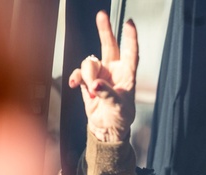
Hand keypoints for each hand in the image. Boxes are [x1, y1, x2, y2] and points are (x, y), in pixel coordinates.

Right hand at [69, 11, 138, 141]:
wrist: (107, 128)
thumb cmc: (120, 117)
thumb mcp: (119, 108)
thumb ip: (107, 94)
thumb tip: (96, 84)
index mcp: (127, 75)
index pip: (131, 53)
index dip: (130, 38)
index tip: (129, 23)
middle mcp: (114, 71)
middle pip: (109, 46)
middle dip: (105, 30)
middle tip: (101, 15)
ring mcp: (100, 75)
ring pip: (90, 63)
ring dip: (88, 76)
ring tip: (92, 92)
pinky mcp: (87, 81)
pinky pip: (78, 72)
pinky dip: (75, 77)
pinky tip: (74, 84)